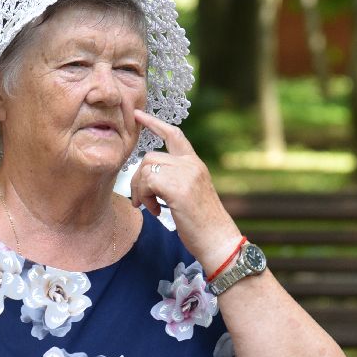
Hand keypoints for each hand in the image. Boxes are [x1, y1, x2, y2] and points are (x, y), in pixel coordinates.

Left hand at [129, 109, 241, 270]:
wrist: (218, 241)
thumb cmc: (202, 224)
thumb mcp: (189, 194)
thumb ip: (174, 180)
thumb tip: (148, 177)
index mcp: (195, 164)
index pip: (174, 135)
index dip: (154, 124)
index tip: (137, 115)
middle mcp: (192, 164)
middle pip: (150, 157)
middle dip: (139, 179)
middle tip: (140, 201)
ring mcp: (186, 174)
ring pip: (146, 169)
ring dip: (140, 190)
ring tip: (149, 207)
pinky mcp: (178, 188)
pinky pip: (148, 182)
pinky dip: (145, 197)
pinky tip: (155, 211)